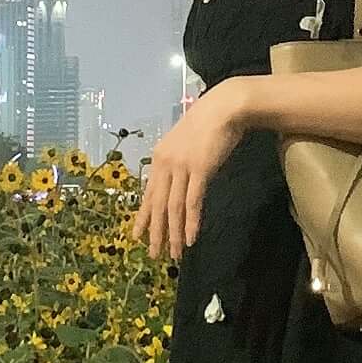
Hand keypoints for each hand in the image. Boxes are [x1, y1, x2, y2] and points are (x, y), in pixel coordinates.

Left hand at [129, 80, 252, 262]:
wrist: (224, 108)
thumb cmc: (208, 124)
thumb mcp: (184, 144)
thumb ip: (177, 163)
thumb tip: (176, 183)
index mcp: (159, 158)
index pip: (148, 193)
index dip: (143, 217)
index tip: (137, 236)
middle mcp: (165, 164)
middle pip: (158, 205)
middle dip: (155, 232)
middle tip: (153, 254)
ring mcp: (181, 167)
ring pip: (173, 207)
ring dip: (173, 233)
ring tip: (173, 254)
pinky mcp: (200, 169)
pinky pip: (192, 202)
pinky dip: (190, 223)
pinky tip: (190, 239)